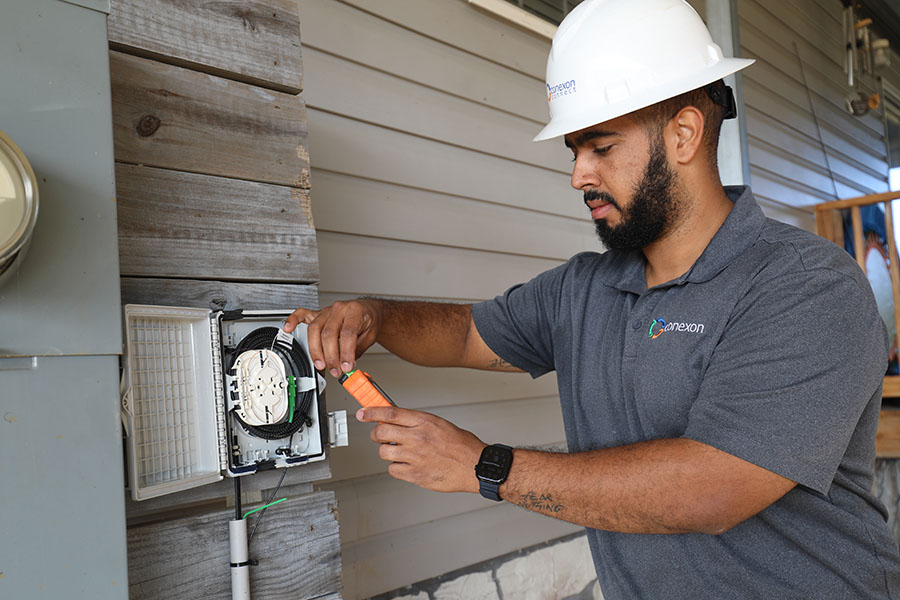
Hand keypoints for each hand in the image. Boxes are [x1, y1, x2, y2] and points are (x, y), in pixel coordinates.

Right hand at [284, 300, 380, 376]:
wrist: (367, 310)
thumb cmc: (368, 321)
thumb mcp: (369, 337)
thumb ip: (356, 351)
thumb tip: (346, 366)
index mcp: (355, 311)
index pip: (347, 334)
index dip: (345, 353)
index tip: (346, 367)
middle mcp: (339, 309)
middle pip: (328, 333)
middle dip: (330, 356)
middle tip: (335, 370)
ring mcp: (326, 311)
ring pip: (314, 329)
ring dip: (316, 350)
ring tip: (321, 364)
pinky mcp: (317, 314)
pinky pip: (302, 314)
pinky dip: (293, 320)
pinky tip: (288, 329)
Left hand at [358, 406, 486, 493]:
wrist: (474, 466)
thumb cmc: (461, 445)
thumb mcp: (439, 424)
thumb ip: (417, 421)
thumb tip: (395, 419)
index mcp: (424, 422)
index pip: (390, 413)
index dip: (372, 412)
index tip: (363, 413)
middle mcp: (417, 438)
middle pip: (381, 432)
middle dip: (376, 433)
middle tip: (379, 434)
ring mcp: (415, 457)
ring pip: (384, 452)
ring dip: (387, 451)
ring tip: (399, 451)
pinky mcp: (415, 474)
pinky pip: (393, 469)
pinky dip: (396, 467)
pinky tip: (406, 464)